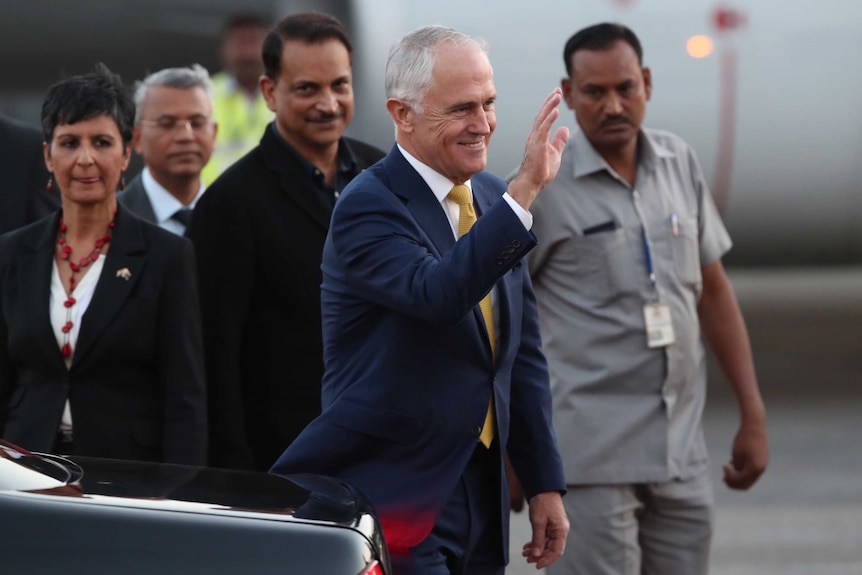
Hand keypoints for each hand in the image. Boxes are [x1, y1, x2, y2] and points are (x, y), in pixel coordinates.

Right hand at [508, 88, 569, 209]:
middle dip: (549, 101)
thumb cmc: (540, 172)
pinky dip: (549, 118)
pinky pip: (543, 129)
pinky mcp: (537, 146)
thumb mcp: (555, 153)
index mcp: (538, 137)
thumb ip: (559, 141)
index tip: (556, 94)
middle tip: (557, 89)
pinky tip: (555, 110)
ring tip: (556, 95)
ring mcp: (534, 140)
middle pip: (542, 114)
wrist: (530, 184)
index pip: (544, 117)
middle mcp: (534, 136)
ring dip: (549, 106)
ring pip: (542, 118)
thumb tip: (565, 129)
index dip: (550, 105)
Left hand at [521, 491, 568, 568]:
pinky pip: (544, 537)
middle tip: (527, 559)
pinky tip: (528, 546)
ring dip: (536, 549)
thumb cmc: (543, 502)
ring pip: (547, 544)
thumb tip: (537, 554)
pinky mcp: (550, 525)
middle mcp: (560, 530)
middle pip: (551, 549)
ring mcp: (556, 528)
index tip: (537, 565)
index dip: (547, 560)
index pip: (556, 551)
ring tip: (525, 553)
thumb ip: (538, 539)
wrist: (543, 487)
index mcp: (561, 530)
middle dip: (539, 555)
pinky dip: (536, 542)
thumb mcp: (538, 522)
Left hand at [723, 420, 767, 489]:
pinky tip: (733, 465)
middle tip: (723, 478)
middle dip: (733, 483)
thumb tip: (735, 475)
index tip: (723, 467)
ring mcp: (763, 466)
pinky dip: (743, 472)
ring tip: (727, 472)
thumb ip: (736, 467)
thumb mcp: (736, 454)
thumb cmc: (744, 438)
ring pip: (749, 479)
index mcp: (754, 468)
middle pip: (746, 484)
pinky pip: (752, 472)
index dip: (729, 477)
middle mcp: (761, 469)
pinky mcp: (762, 462)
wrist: (755, 426)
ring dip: (738, 478)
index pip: (740, 480)